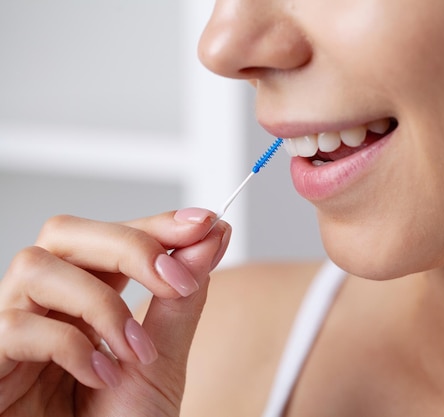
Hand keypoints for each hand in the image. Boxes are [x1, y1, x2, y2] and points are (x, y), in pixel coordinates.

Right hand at [0, 208, 230, 416]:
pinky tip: (100, 376)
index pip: (111, 238)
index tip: (205, 222)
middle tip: (176, 279)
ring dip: (102, 304)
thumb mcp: (160, 361)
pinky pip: (15, 327)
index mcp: (84, 300)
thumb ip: (181, 299)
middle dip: (130, 246)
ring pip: (37, 267)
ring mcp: (9, 329)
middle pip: (66, 233)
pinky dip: (70, 345)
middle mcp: (44, 306)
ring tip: (136, 352)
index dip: (155, 223)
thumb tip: (212, 235)